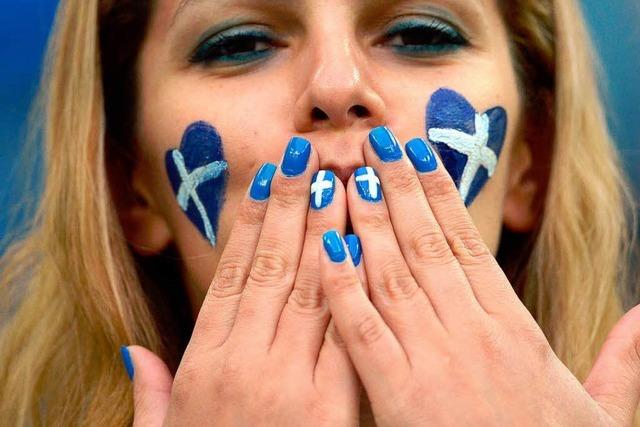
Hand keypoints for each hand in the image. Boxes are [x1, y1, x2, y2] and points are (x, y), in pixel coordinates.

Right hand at [124, 137, 360, 425]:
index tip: (267, 180)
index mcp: (204, 368)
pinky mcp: (331, 407)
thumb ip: (152, 396)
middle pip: (272, 269)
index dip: (250, 223)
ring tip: (340, 180)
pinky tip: (367, 246)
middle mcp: (243, 365)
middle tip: (306, 155)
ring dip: (326, 231)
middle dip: (291, 207)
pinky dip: (356, 286)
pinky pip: (346, 334)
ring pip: (311, 290)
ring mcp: (289, 384)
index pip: (232, 275)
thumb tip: (134, 352)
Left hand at [319, 127, 639, 425]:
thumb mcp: (602, 409)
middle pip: (427, 243)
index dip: (441, 193)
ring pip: (394, 274)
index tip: (419, 154)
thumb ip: (621, 360)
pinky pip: (364, 332)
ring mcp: (433, 361)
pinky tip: (326, 249)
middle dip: (398, 187)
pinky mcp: (399, 397)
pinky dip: (345, 287)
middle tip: (374, 141)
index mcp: (513, 329)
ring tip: (347, 175)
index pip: (467, 244)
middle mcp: (471, 332)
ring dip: (367, 221)